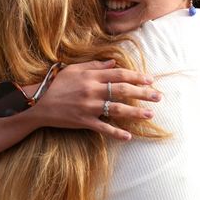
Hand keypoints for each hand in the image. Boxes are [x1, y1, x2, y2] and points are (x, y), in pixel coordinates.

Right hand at [29, 60, 160, 140]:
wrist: (40, 104)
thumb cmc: (58, 85)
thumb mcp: (74, 70)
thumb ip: (95, 65)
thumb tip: (114, 63)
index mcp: (91, 76)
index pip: (119, 75)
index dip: (136, 76)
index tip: (150, 80)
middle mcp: (92, 90)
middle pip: (122, 90)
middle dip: (143, 93)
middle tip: (158, 96)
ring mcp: (89, 107)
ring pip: (117, 109)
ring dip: (135, 112)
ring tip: (150, 114)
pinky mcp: (84, 121)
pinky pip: (103, 128)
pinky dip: (116, 133)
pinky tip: (128, 136)